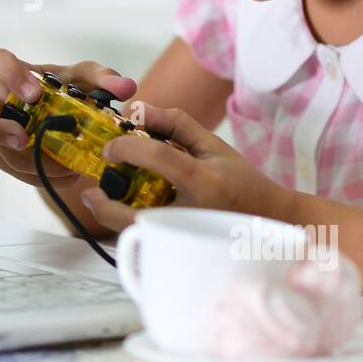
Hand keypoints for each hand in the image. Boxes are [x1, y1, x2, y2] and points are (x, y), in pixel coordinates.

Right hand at [0, 48, 137, 191]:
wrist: (62, 115)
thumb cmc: (66, 90)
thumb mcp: (86, 80)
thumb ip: (104, 78)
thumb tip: (126, 87)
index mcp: (12, 74)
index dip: (10, 76)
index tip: (35, 94)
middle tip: (22, 139)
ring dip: (32, 162)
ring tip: (68, 166)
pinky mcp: (3, 156)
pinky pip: (14, 171)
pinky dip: (41, 176)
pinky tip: (68, 175)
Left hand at [81, 100, 289, 231]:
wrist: (272, 219)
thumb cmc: (242, 181)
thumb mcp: (213, 145)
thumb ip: (175, 124)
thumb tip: (136, 110)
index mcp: (205, 181)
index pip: (158, 157)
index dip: (128, 147)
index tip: (110, 147)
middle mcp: (194, 213)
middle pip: (136, 216)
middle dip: (104, 207)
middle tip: (90, 191)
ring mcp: (189, 238)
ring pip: (137, 238)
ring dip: (112, 221)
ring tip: (101, 201)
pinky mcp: (184, 251)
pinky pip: (148, 245)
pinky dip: (129, 232)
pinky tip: (124, 217)